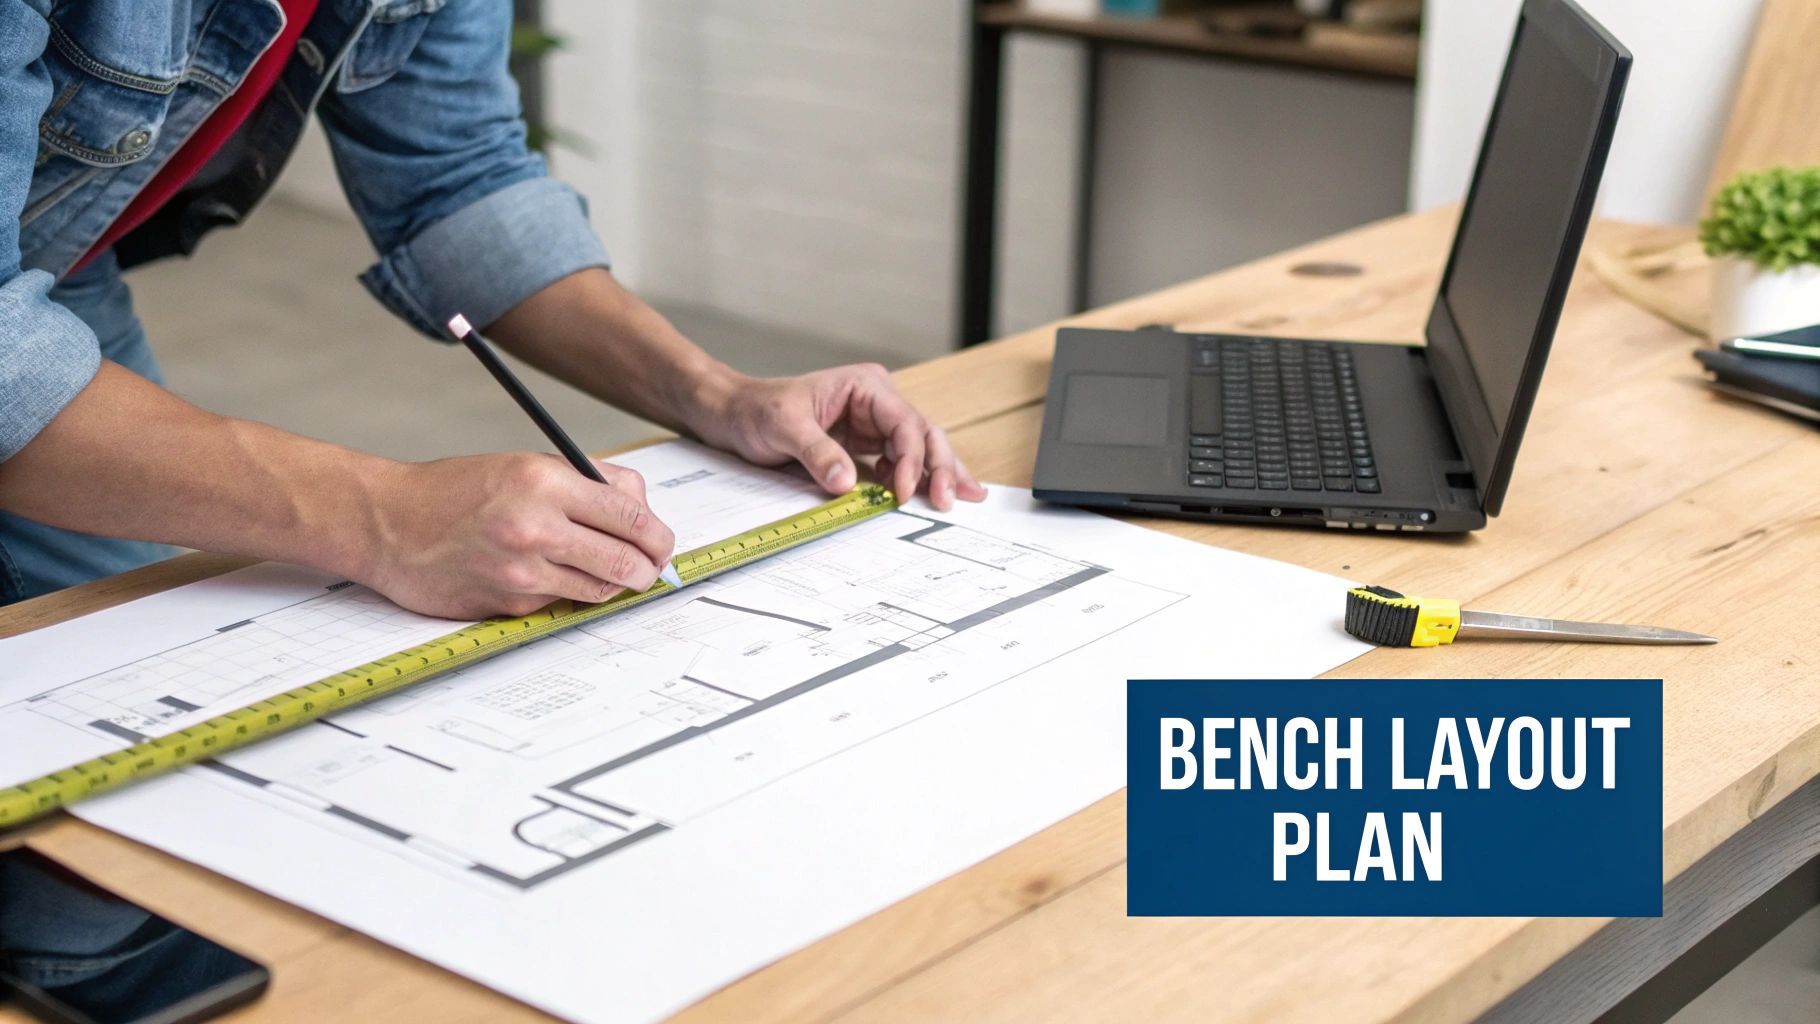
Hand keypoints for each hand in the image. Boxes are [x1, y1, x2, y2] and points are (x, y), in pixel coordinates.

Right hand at [356, 453, 675, 618]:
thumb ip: (587, 484)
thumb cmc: (455, 491)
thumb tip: (643, 512)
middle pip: (628, 560)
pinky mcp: (509, 603)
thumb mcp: (524, 465)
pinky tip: (549, 577)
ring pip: (601, 589)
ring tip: (606, 572)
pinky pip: (562, 603)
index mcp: (545, 481)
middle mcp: (536, 526)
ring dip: (613, 585)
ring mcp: (522, 570)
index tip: (661, 544)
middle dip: (648, 568)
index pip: (632, 514)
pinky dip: (567, 594)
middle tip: (649, 569)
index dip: (658, 535)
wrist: (386, 522)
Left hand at [689, 364, 986, 509]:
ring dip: (940, 474)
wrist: (732, 416)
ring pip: (919, 450)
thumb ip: (817, 452)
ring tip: (965, 497)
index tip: (901, 492)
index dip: (910, 458)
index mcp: (865, 386)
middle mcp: (876, 403)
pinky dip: (918, 481)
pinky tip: (939, 495)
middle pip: (923, 434)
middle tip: (949, 500)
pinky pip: (899, 465)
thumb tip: (847, 482)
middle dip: (940, 467)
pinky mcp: (865, 448)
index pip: (903, 422)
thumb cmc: (755, 411)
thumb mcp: (783, 427)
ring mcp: (873, 426)